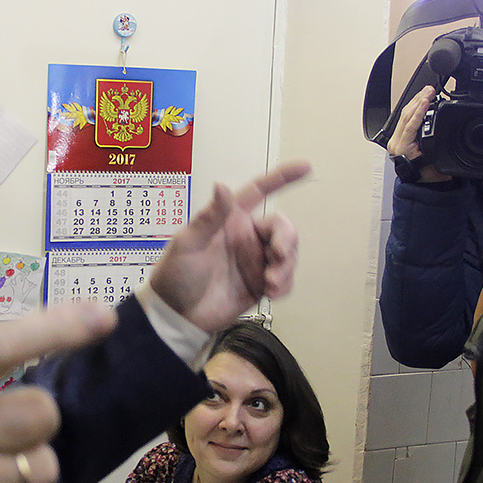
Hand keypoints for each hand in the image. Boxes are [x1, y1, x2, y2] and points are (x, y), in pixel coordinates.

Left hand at [148, 161, 309, 331]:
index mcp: (231, 219)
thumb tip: (221, 184)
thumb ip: (209, 217)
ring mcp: (256, 261)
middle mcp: (247, 236)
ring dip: (287, 267)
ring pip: (289, 254)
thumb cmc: (176, 273)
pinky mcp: (261, 284)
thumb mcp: (188, 243)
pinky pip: (286, 279)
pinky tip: (272, 293)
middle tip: (279, 256)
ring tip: (270, 283)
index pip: (260, 191)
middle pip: (282, 227)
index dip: (282, 178)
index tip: (306, 167)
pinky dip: (285, 284)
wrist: (177, 315)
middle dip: (287, 239)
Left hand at [387, 85, 450, 182]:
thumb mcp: (435, 168)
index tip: (426, 100)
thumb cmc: (424, 178)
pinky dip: (414, 108)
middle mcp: (397, 141)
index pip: (410, 125)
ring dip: (416, 101)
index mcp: (403, 148)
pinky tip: (421, 100)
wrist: (416, 184)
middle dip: (418, 100)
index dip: (419, 111)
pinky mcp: (399, 135)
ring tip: (427, 91)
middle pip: (406, 115)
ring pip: (405, 114)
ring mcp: (396, 138)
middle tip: (430, 90)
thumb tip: (450, 148)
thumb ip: (441, 157)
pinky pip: (405, 118)